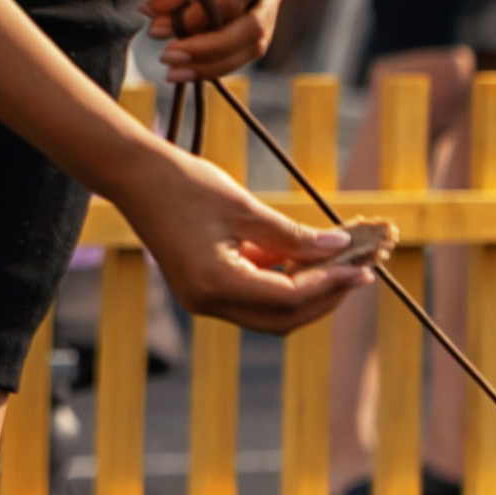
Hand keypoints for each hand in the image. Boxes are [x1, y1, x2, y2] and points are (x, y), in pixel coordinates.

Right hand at [115, 146, 370, 333]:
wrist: (133, 176)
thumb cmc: (185, 183)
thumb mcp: (245, 208)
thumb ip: (292, 235)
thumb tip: (338, 249)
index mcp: (216, 283)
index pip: (289, 298)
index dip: (331, 284)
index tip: (362, 269)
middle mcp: (208, 303)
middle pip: (284, 318)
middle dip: (326, 298)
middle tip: (359, 273)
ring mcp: (204, 301)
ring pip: (271, 313)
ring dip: (308, 293)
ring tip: (339, 265)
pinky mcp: (204, 290)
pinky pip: (254, 298)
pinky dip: (282, 283)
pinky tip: (304, 259)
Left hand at [144, 0, 285, 80]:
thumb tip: (158, 11)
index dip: (197, 18)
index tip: (158, 25)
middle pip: (253, 30)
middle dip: (210, 52)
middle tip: (169, 60)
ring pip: (253, 46)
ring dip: (213, 64)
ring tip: (174, 71)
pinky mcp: (262, 15)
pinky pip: (245, 46)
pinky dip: (216, 59)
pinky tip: (188, 65)